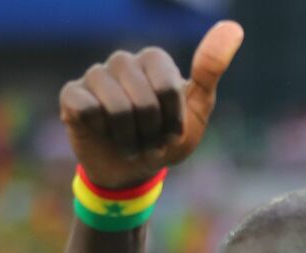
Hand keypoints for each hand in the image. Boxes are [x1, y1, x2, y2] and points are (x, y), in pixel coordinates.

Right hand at [59, 20, 243, 187]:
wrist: (133, 171)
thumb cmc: (166, 139)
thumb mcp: (197, 110)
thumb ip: (211, 69)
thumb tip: (234, 27)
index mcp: (153, 60)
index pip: (167, 87)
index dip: (173, 119)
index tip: (172, 131)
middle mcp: (123, 61)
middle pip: (143, 100)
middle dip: (151, 133)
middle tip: (150, 141)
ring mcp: (95, 76)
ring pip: (115, 107)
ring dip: (129, 139)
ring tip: (131, 143)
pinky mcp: (72, 94)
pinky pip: (86, 109)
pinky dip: (102, 132)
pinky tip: (104, 134)